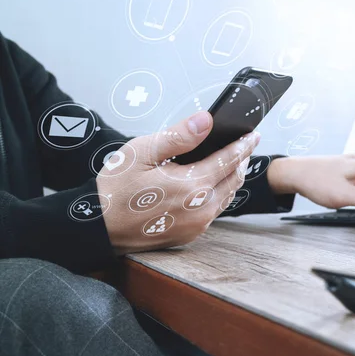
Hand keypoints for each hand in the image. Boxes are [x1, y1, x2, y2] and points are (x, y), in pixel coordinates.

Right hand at [96, 111, 259, 254]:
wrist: (99, 228)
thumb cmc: (116, 187)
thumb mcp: (142, 152)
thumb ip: (178, 136)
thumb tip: (206, 121)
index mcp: (192, 185)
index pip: (229, 160)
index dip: (243, 145)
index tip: (254, 135)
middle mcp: (201, 208)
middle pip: (234, 180)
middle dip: (242, 160)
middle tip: (245, 146)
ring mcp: (197, 224)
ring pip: (227, 197)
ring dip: (232, 178)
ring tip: (233, 162)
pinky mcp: (191, 234)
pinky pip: (214, 211)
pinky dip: (220, 195)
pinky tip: (213, 185)